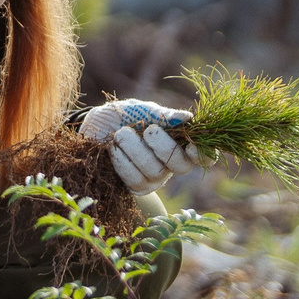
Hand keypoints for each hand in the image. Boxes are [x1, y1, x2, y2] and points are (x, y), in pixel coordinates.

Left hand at [81, 98, 200, 194]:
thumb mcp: (144, 111)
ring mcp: (154, 178)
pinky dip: (122, 160)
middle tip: (149, 130)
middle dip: (164, 146)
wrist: (94, 128)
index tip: (191, 144)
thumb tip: (188, 118)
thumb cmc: (125, 117)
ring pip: (154, 171)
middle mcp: (171, 164)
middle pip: (180, 165)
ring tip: (121, 134)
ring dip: (135, 149)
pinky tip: (113, 148)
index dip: (203, 154)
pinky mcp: (135, 187)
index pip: (205, 156)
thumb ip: (165, 115)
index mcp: (181, 143)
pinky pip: (134, 179)